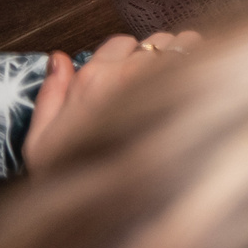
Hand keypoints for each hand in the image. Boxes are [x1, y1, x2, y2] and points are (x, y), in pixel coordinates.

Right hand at [24, 31, 197, 169]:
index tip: (134, 72)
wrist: (110, 206)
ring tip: (185, 78)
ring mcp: (160, 79)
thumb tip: (59, 58)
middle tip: (163, 79)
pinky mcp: (187, 89)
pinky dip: (206, 62)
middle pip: (155, 41)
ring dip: (186, 55)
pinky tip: (204, 82)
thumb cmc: (77, 176)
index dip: (129, 55)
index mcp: (92, 80)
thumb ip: (50, 93)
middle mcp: (126, 73)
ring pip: (182, 43)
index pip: (121, 42)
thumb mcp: (41, 140)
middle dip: (161, 55)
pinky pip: (202, 56)